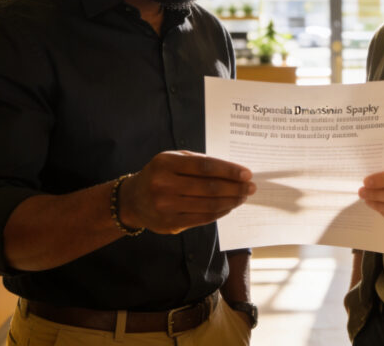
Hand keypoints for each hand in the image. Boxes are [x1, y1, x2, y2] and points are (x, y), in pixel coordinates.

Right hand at [118, 151, 254, 234]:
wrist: (133, 200)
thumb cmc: (160, 175)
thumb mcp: (173, 160)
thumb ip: (198, 162)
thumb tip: (232, 170)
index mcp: (166, 163)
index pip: (204, 167)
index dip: (228, 171)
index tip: (246, 174)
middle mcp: (163, 185)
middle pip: (209, 187)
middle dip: (234, 188)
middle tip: (250, 187)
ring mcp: (166, 206)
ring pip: (208, 205)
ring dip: (230, 201)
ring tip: (242, 197)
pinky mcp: (170, 223)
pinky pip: (202, 219)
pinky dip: (219, 213)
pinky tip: (229, 207)